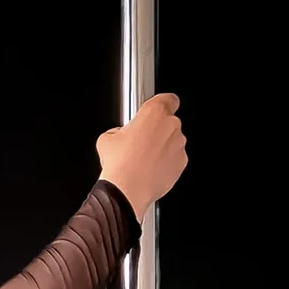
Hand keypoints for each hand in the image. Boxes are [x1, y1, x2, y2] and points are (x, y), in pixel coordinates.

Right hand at [96, 92, 187, 220]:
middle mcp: (171, 126)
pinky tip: (149, 170)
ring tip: (142, 160)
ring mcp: (178, 145)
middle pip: (168, 122)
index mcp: (154, 112)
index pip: (168, 99)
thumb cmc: (120, 163)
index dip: (162, 104)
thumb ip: (119, 130)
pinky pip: (174, 158)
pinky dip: (165, 162)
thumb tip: (120, 135)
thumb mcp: (106, 138)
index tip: (155, 110)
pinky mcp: (181, 163)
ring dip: (161, 147)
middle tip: (139, 143)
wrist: (128, 190)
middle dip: (156, 130)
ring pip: (171, 141)